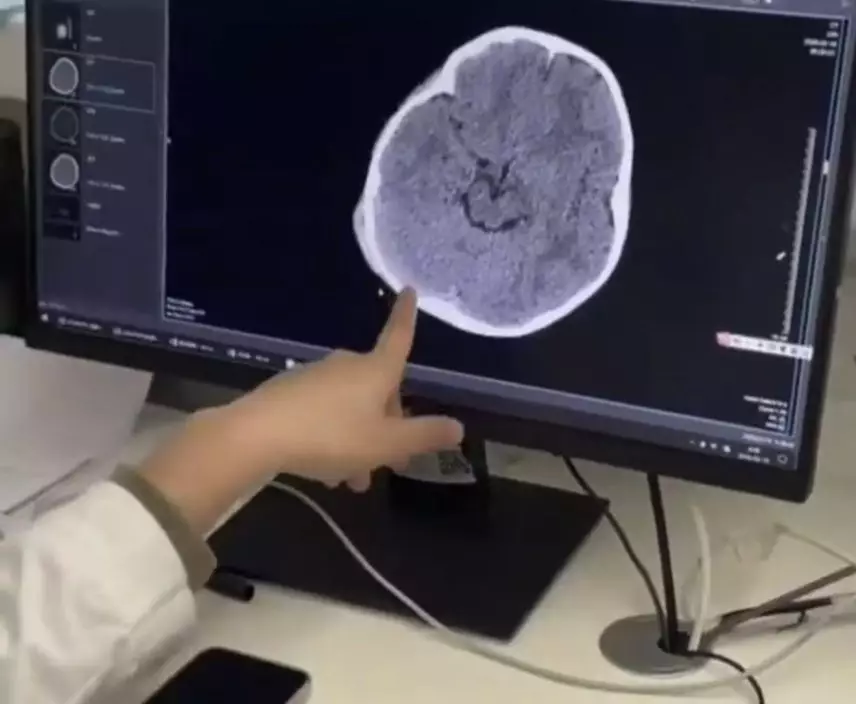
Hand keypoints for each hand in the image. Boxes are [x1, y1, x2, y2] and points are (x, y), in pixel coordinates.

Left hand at [225, 288, 463, 489]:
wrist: (257, 435)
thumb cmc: (331, 436)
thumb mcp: (386, 444)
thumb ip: (424, 436)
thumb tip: (458, 426)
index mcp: (375, 371)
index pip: (399, 337)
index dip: (407, 316)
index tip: (409, 290)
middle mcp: (348, 365)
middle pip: (379, 389)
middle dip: (388, 425)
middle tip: (389, 465)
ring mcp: (316, 376)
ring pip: (351, 407)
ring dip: (360, 440)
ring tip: (351, 482)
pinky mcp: (290, 392)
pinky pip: (324, 412)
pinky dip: (334, 436)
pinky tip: (325, 470)